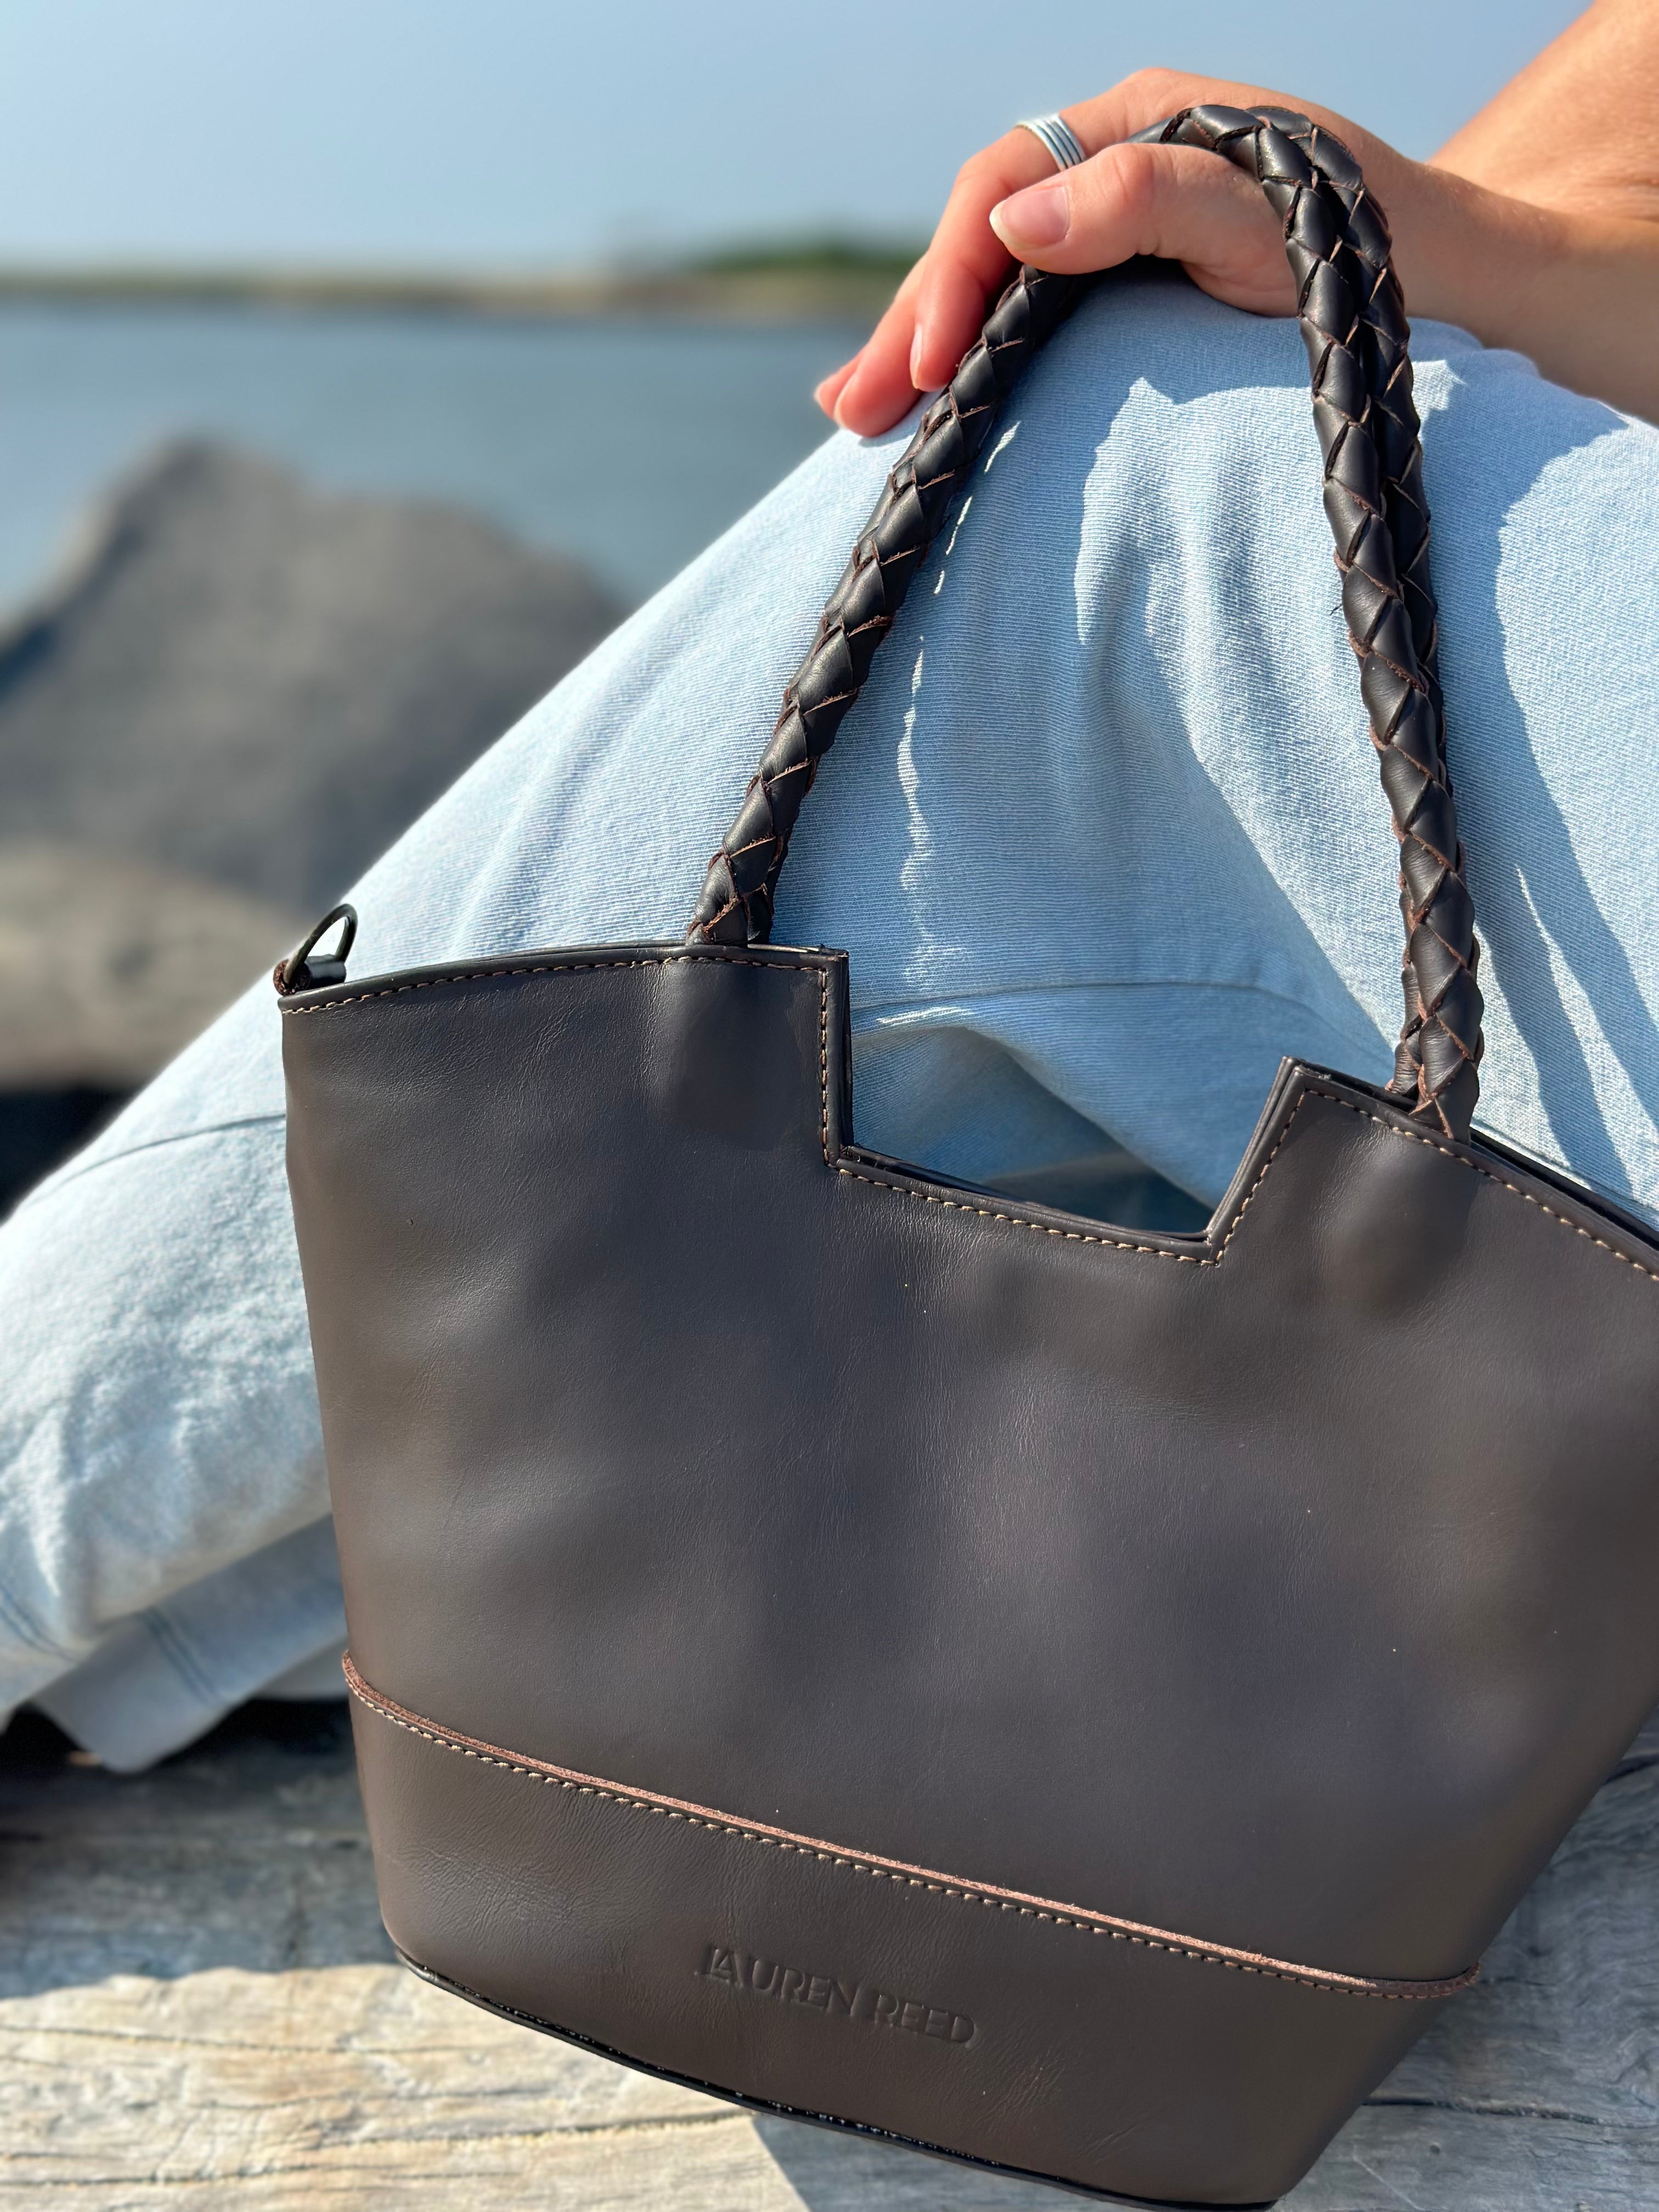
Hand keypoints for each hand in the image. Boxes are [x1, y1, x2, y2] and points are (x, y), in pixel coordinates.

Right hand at [814, 63, 1658, 432]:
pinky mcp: (1128, 296)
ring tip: (856, 417)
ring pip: (991, 283)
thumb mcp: (1274, 216)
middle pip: (979, 236)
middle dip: (912, 322)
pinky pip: (1027, 322)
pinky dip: (971, 367)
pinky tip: (930, 408)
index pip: (1006, 181)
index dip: (954, 274)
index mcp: (1140, 124)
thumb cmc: (1381, 253)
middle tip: (850, 410)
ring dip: (921, 351)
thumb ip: (1153, 199)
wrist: (1460, 295)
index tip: (931, 366)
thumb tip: (1017, 223)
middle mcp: (1116, 168)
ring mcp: (1117, 234)